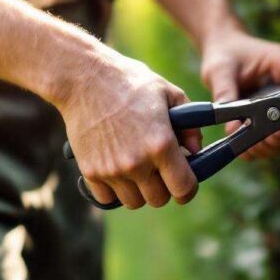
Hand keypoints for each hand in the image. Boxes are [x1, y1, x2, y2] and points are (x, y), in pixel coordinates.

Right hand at [55, 47, 201, 208]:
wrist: (83, 78)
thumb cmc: (129, 82)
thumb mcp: (168, 93)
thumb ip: (190, 124)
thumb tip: (196, 150)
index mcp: (161, 144)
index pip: (183, 188)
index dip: (188, 189)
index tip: (186, 184)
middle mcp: (137, 162)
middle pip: (159, 200)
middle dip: (164, 188)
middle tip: (159, 170)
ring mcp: (112, 170)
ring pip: (134, 202)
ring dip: (139, 190)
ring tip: (137, 168)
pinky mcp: (90, 172)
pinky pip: (108, 198)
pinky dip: (114, 190)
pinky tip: (117, 170)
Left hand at [200, 29, 279, 159]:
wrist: (222, 50)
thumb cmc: (225, 54)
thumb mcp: (219, 70)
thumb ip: (226, 95)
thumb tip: (232, 128)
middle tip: (264, 142)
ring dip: (275, 143)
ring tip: (253, 148)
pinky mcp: (277, 114)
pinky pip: (279, 135)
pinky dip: (267, 146)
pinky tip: (249, 150)